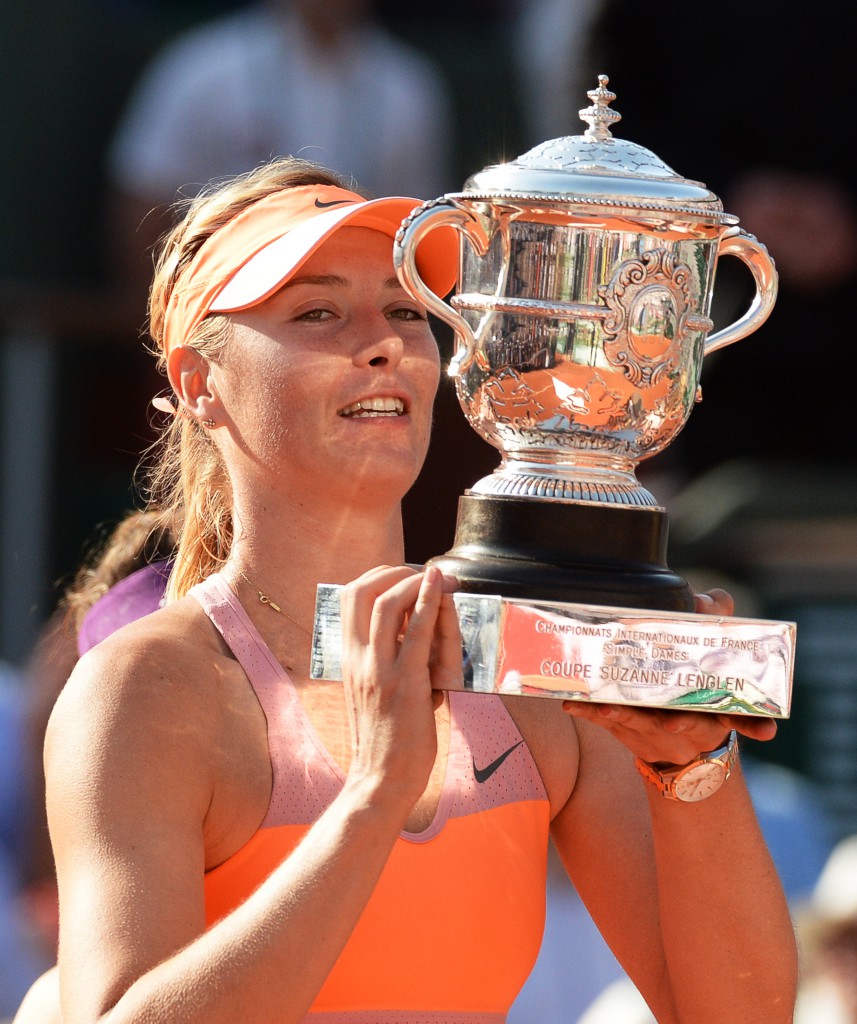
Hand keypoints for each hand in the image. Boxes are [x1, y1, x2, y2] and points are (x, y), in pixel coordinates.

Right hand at [338, 565, 458, 806]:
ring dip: (416, 581)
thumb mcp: (370, 691)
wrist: (380, 780)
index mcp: (347, 659)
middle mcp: (357, 659)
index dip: (376, 576)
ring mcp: (379, 670)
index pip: (349, 597)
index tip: (402, 574)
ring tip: (440, 577)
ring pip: (389, 604)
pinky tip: (442, 590)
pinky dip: (430, 603)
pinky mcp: (405, 684)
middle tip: (422, 572)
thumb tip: (407, 632)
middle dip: (393, 571)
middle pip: (362, 591)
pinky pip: (417, 633)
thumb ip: (381, 660)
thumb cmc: (382, 739)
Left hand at [561, 585, 776, 760]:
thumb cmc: (695, 685)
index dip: (755, 726)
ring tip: (609, 705)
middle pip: (689, 726)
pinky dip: (589, 711)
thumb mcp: (710, 654)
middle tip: (674, 724)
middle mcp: (691, 725)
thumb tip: (710, 599)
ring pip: (642, 726)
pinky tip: (570, 702)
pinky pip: (605, 722)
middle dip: (680, 725)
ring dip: (628, 716)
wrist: (674, 746)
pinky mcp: (625, 730)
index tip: (764, 732)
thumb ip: (714, 621)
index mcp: (719, 710)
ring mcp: (656, 732)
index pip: (743, 718)